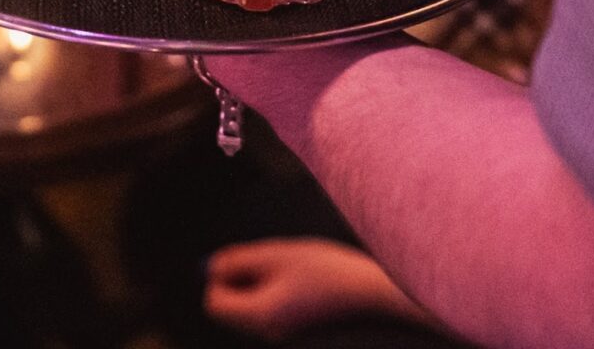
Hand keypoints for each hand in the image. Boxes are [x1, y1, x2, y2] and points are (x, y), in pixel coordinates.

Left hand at [205, 238, 422, 340]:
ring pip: (260, 306)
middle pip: (236, 308)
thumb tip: (210, 268)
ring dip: (269, 283)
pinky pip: (282, 311)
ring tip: (301, 267)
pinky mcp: (310, 334)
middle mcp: (271, 335)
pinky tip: (315, 279)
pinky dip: (288, 293)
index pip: (215, 303)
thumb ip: (239, 261)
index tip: (250, 257)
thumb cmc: (331, 272)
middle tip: (278, 258)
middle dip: (246, 279)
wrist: (383, 299)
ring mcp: (292, 337)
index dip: (223, 276)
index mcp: (259, 318)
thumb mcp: (279, 255)